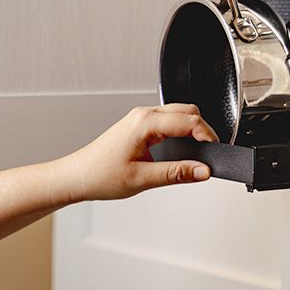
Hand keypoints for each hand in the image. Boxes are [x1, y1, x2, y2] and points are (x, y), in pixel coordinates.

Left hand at [57, 104, 218, 201]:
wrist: (75, 177)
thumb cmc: (98, 176)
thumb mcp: (143, 179)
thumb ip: (177, 174)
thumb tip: (202, 171)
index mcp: (145, 123)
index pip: (189, 121)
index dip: (207, 136)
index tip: (215, 152)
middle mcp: (143, 115)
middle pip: (187, 111)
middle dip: (202, 130)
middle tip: (208, 153)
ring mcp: (140, 118)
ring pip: (178, 113)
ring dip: (191, 129)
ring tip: (196, 152)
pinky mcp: (138, 124)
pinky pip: (168, 119)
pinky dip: (180, 130)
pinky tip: (179, 148)